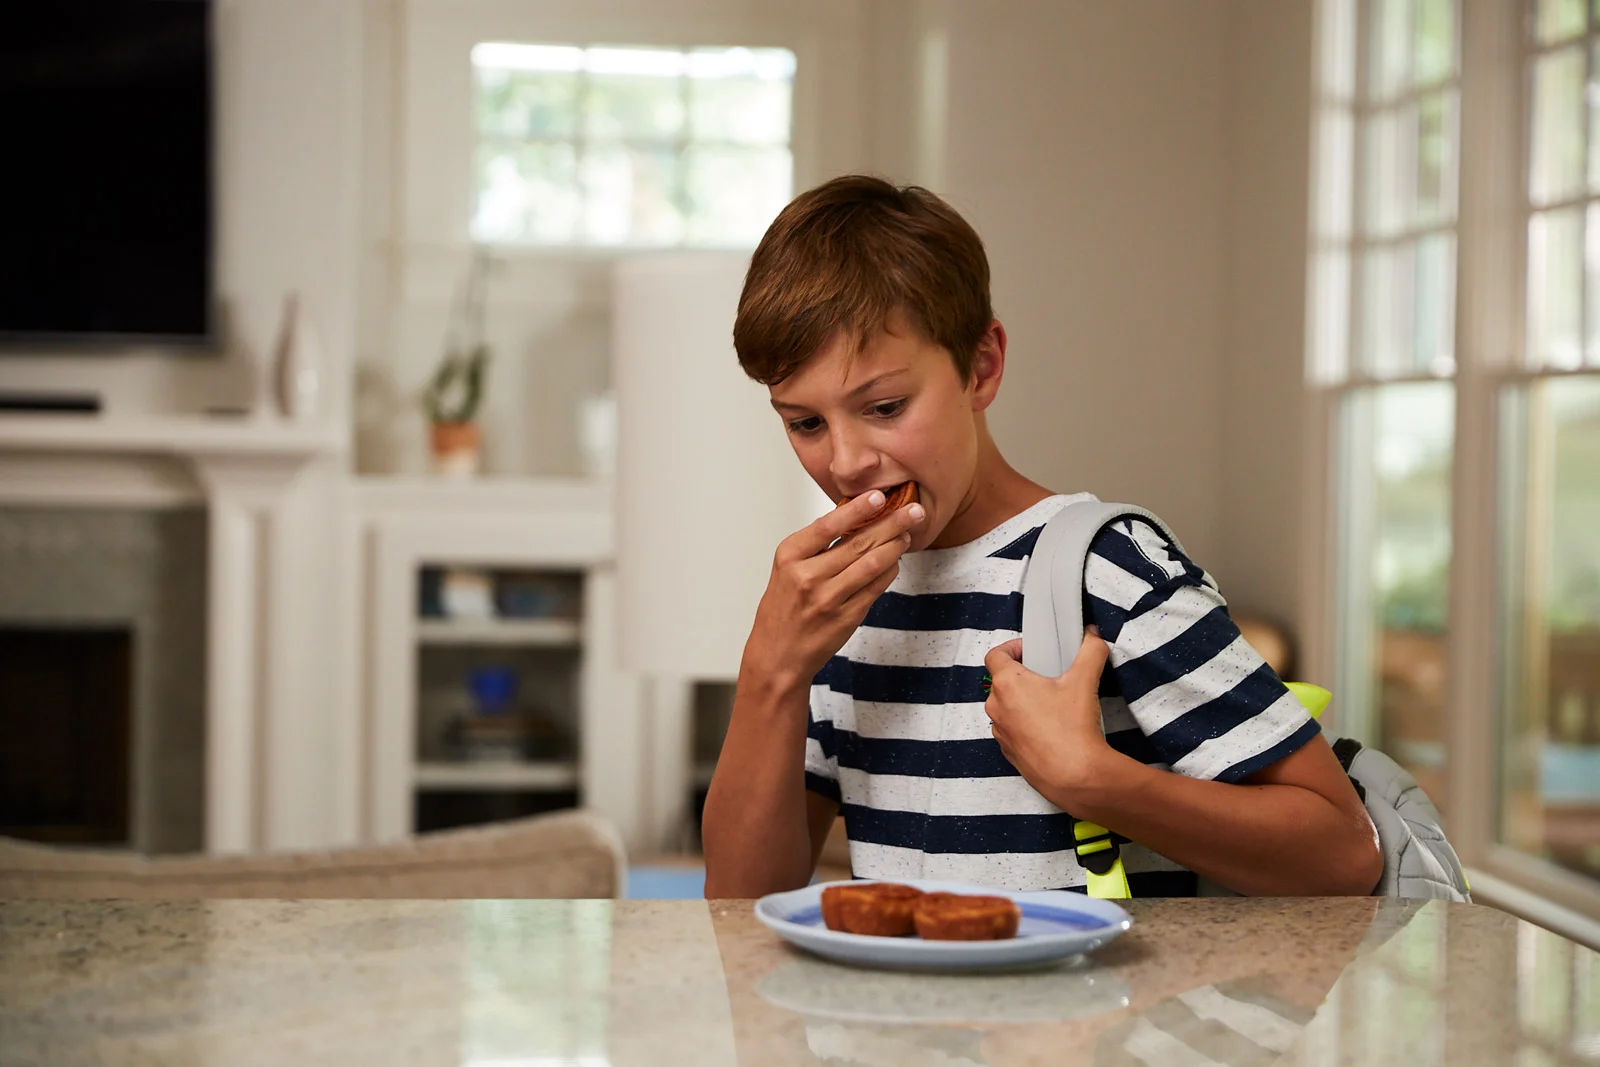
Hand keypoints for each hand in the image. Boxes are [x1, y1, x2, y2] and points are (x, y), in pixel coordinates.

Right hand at [742, 488, 925, 687]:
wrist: (776, 655)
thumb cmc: (782, 607)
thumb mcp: (786, 569)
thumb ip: (815, 545)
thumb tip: (854, 515)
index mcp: (790, 556)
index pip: (828, 525)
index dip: (857, 509)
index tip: (879, 496)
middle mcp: (807, 576)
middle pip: (857, 543)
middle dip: (891, 523)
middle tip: (914, 510)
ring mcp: (828, 599)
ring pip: (871, 564)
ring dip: (895, 546)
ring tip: (908, 533)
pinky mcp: (845, 618)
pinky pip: (875, 588)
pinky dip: (888, 571)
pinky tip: (895, 561)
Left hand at [983, 627, 1127, 811]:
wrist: (1074, 776)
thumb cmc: (1072, 730)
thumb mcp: (1085, 681)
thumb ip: (1090, 651)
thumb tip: (1092, 636)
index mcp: (1007, 684)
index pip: (995, 655)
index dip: (1011, 648)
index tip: (1029, 650)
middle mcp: (997, 707)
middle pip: (1001, 681)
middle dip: (1023, 676)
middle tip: (1047, 677)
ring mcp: (1000, 731)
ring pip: (1006, 707)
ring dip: (1023, 701)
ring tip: (1051, 703)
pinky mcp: (1009, 752)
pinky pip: (1013, 729)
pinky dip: (1026, 724)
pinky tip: (1050, 728)